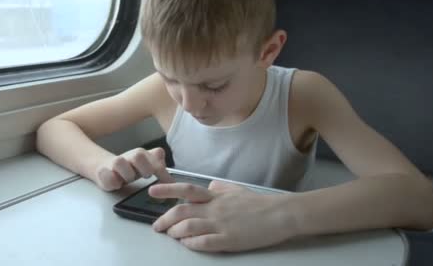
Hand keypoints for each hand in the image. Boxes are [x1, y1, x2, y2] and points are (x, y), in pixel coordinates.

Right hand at [94, 147, 173, 190]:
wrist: (106, 168)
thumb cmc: (131, 170)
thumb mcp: (148, 168)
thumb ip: (161, 171)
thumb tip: (173, 184)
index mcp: (144, 155)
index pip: (157, 155)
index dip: (162, 171)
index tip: (168, 184)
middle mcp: (131, 156)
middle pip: (138, 154)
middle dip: (144, 168)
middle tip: (145, 177)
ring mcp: (116, 162)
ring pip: (120, 162)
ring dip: (127, 174)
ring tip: (129, 180)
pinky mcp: (103, 171)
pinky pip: (108, 175)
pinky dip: (112, 181)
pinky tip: (116, 184)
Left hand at [148, 180, 294, 251]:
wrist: (281, 214)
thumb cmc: (260, 203)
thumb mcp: (237, 190)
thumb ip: (221, 188)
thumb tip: (210, 186)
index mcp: (216, 196)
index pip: (186, 190)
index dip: (167, 190)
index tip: (151, 191)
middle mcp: (215, 208)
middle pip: (182, 211)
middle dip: (165, 219)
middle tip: (156, 226)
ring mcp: (221, 224)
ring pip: (189, 226)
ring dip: (176, 232)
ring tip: (171, 236)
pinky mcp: (229, 239)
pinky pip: (205, 242)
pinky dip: (192, 244)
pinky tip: (187, 245)